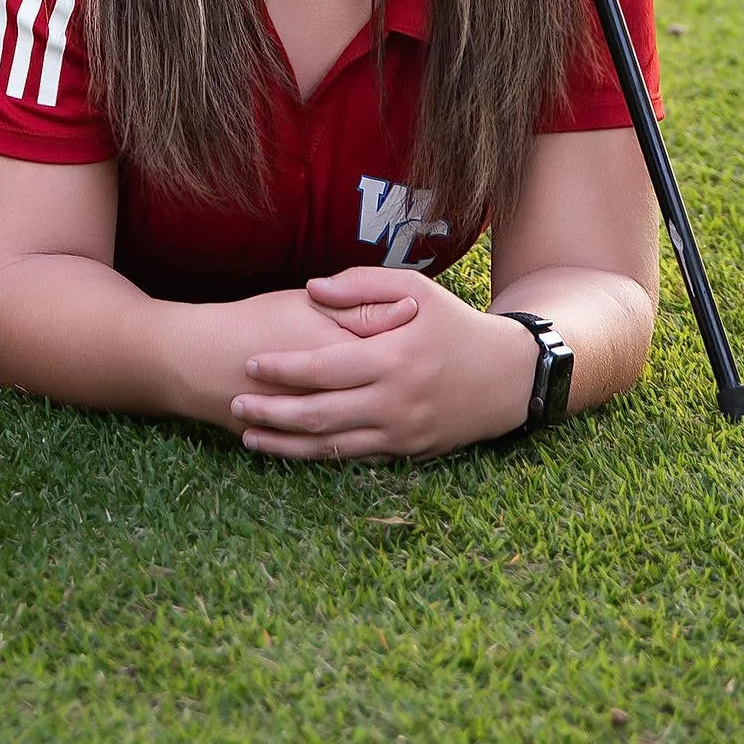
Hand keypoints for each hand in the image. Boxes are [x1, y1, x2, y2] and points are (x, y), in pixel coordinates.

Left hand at [228, 268, 537, 460]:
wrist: (506, 378)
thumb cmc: (454, 326)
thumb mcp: (416, 291)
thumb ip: (361, 284)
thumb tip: (311, 288)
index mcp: (394, 358)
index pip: (326, 368)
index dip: (285, 369)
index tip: (251, 364)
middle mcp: (395, 401)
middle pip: (320, 414)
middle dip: (272, 413)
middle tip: (236, 404)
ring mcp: (401, 433)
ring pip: (332, 446)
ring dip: (286, 444)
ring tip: (249, 436)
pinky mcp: (406, 453)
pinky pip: (354, 459)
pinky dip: (318, 457)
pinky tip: (292, 451)